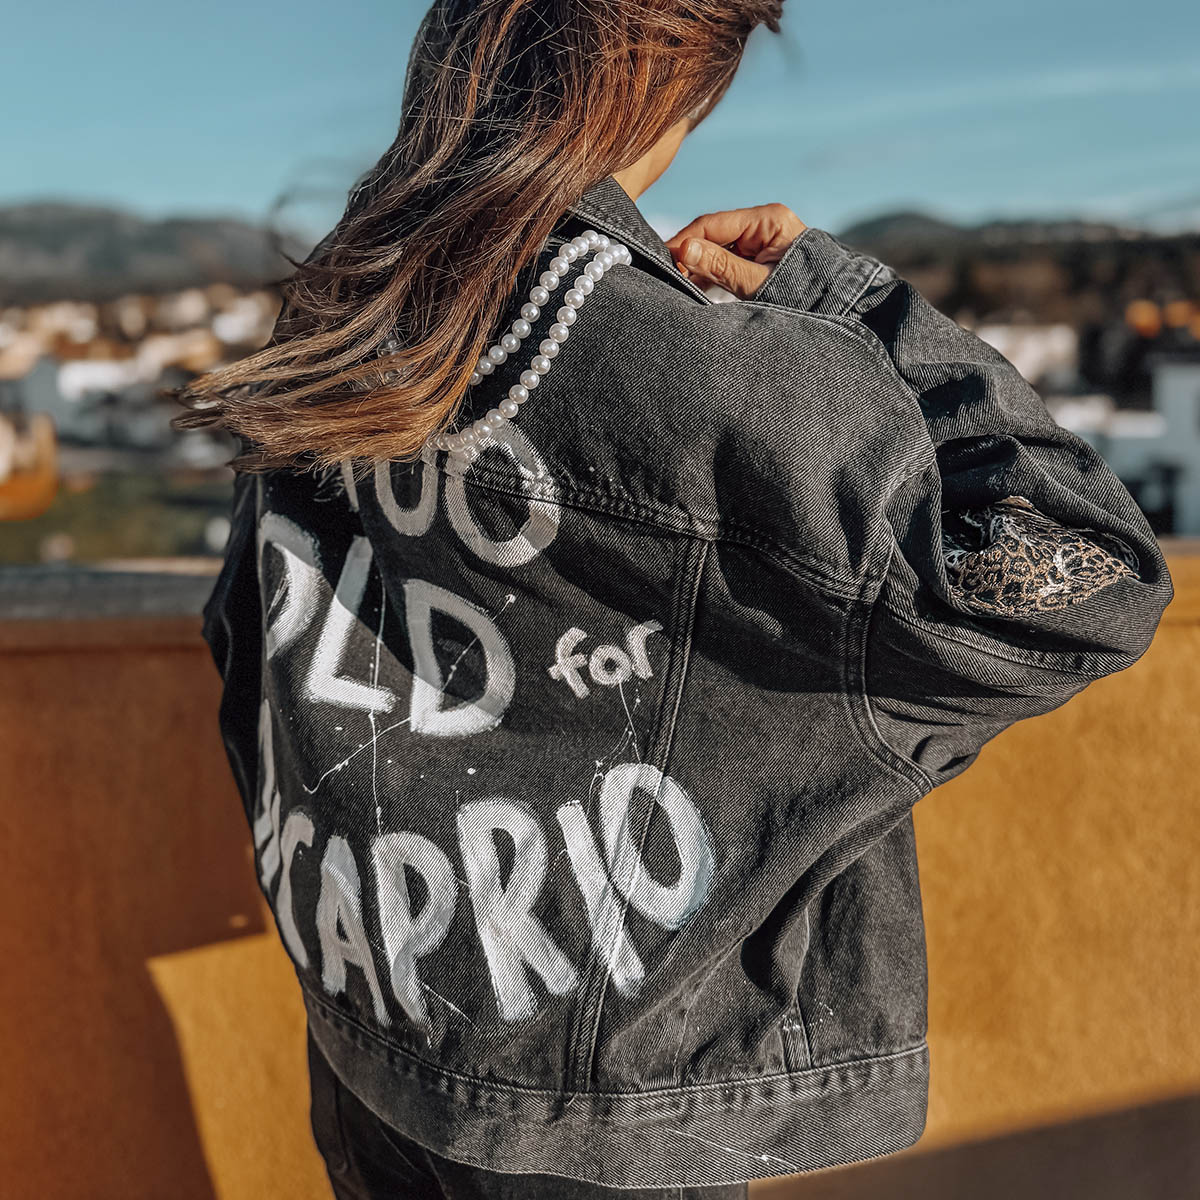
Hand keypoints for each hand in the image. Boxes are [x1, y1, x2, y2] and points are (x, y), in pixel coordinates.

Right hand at [664, 204, 806, 298]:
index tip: (664, 259)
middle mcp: (763, 225)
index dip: (685, 241)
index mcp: (768, 220)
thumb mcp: (758, 283)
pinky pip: (729, 262)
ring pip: (719, 250)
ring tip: (681, 286)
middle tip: (669, 277)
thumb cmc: (804, 296)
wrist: (838, 311)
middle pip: (714, 235)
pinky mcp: (760, 259)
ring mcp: (761, 242)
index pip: (713, 224)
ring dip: (700, 268)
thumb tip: (685, 249)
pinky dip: (713, 275)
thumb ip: (722, 266)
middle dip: (691, 256)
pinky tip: (697, 288)